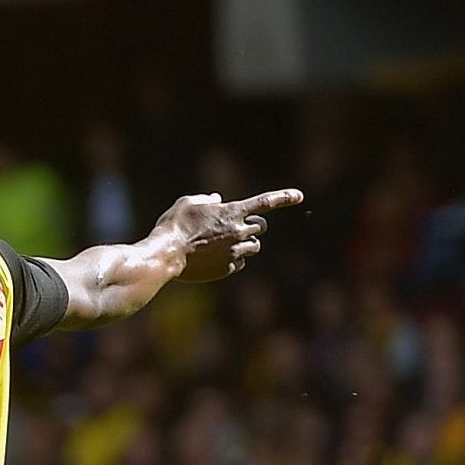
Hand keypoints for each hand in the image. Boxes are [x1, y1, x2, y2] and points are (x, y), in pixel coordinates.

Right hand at [158, 187, 303, 282]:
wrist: (165, 255)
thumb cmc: (173, 226)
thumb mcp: (187, 203)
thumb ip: (206, 200)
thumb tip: (216, 200)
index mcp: (232, 212)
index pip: (265, 203)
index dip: (284, 197)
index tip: (299, 196)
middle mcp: (239, 231)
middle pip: (261, 228)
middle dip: (253, 227)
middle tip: (236, 228)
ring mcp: (234, 251)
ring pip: (253, 247)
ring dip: (242, 244)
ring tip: (220, 245)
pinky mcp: (227, 268)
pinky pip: (239, 263)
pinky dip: (232, 259)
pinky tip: (213, 258)